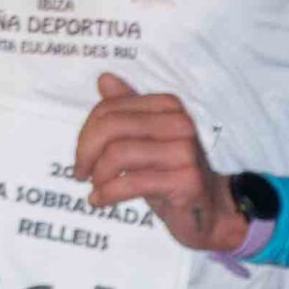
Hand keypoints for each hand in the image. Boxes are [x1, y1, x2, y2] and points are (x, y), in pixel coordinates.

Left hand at [74, 74, 241, 252]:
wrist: (207, 210)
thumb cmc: (170, 174)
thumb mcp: (145, 140)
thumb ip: (126, 110)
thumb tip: (104, 79)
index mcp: (168, 105)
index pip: (110, 109)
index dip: (86, 135)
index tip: (81, 158)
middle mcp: (179, 123)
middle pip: (111, 127)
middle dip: (86, 152)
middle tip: (81, 173)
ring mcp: (185, 151)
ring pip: (118, 154)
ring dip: (99, 175)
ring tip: (96, 188)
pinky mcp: (186, 180)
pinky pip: (132, 182)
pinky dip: (108, 193)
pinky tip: (99, 200)